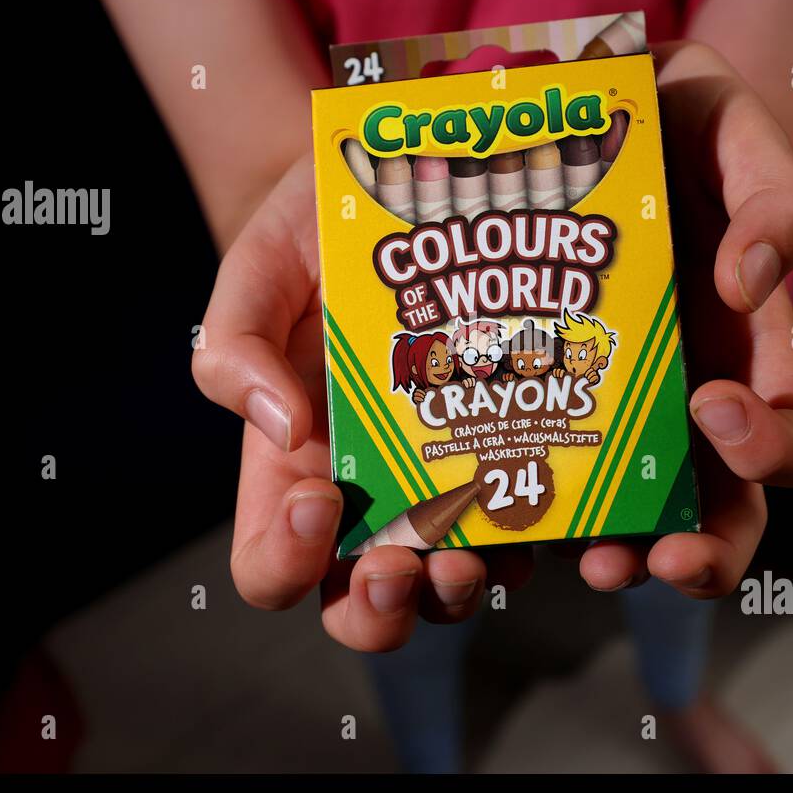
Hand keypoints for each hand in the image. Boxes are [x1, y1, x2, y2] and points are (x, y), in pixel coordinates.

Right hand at [192, 158, 530, 650]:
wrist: (407, 185)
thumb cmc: (315, 233)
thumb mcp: (257, 271)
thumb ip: (235, 348)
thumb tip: (282, 428)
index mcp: (295, 468)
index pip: (273, 563)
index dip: (286, 561)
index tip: (317, 498)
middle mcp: (371, 492)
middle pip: (365, 601)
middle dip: (382, 608)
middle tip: (404, 563)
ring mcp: (448, 478)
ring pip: (454, 581)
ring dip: (464, 586)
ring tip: (480, 550)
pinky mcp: (518, 446)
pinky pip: (535, 519)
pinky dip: (546, 533)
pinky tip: (557, 510)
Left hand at [578, 41, 792, 596]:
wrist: (579, 101)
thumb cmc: (677, 120)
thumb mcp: (736, 131)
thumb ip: (774, 195)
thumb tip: (751, 282)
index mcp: (753, 349)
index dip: (774, 449)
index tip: (716, 407)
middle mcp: (688, 396)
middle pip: (721, 513)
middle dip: (701, 554)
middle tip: (654, 557)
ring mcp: (612, 403)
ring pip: (626, 513)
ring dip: (608, 550)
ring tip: (574, 554)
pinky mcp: (536, 393)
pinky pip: (537, 466)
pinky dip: (524, 501)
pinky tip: (487, 505)